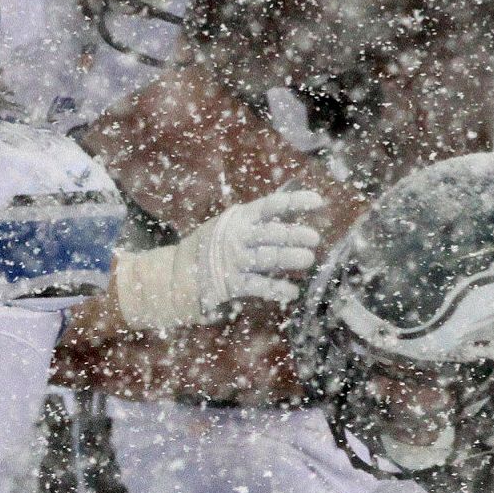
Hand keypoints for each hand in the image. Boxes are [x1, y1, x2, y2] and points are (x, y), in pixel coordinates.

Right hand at [115, 188, 324, 330]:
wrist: (175, 274)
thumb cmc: (211, 247)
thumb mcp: (230, 226)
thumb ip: (257, 222)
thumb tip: (291, 210)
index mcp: (238, 218)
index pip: (271, 206)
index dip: (295, 202)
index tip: (318, 202)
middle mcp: (236, 236)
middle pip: (271, 233)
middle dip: (295, 234)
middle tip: (315, 238)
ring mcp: (232, 260)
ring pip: (267, 258)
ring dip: (289, 259)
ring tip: (308, 259)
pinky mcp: (229, 283)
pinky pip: (257, 285)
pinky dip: (276, 288)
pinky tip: (292, 291)